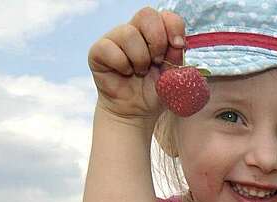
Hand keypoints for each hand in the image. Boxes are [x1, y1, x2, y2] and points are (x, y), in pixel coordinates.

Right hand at [88, 7, 185, 121]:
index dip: (173, 27)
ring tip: (140, 71)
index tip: (178, 46)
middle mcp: (134, 30)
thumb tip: (177, 43)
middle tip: (157, 61)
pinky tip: (125, 73)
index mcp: (155, 32)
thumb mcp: (173, 74)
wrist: (136, 111)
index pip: (165, 15)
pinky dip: (122, 64)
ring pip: (128, 34)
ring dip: (140, 58)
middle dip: (157, 41)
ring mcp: (115, 38)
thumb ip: (177, 56)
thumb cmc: (154, 90)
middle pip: (147, 15)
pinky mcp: (98, 51)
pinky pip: (109, 48)